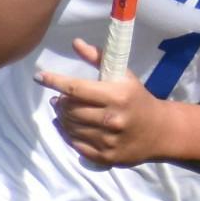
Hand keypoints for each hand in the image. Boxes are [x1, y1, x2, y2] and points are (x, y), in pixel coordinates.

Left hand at [35, 39, 165, 166]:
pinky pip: (76, 145)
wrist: (160, 132)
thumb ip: (98, 58)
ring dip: (61, 117)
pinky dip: (66, 134)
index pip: (76, 88)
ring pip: (71, 127)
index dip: (54, 81)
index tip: (39, 77)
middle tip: (58, 98)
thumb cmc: (138, 99)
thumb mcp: (124, 75)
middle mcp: (112, 119)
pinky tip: (66, 126)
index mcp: (117, 96)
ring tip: (63, 110)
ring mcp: (109, 140)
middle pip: (70, 109)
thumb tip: (75, 43)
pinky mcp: (106, 157)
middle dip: (59, 102)